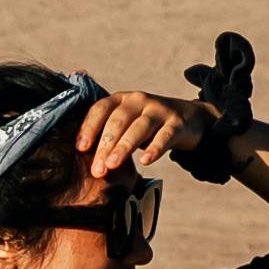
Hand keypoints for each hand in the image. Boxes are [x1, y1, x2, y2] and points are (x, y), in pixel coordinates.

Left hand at [74, 88, 188, 190]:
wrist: (187, 119)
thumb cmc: (147, 125)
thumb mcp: (127, 123)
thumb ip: (108, 134)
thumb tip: (82, 158)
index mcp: (121, 100)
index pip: (101, 108)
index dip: (90, 127)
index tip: (80, 148)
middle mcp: (138, 101)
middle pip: (119, 121)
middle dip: (105, 145)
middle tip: (97, 169)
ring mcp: (159, 110)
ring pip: (139, 127)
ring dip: (124, 147)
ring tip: (112, 165)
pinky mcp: (176, 123)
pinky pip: (164, 136)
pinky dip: (154, 148)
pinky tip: (145, 161)